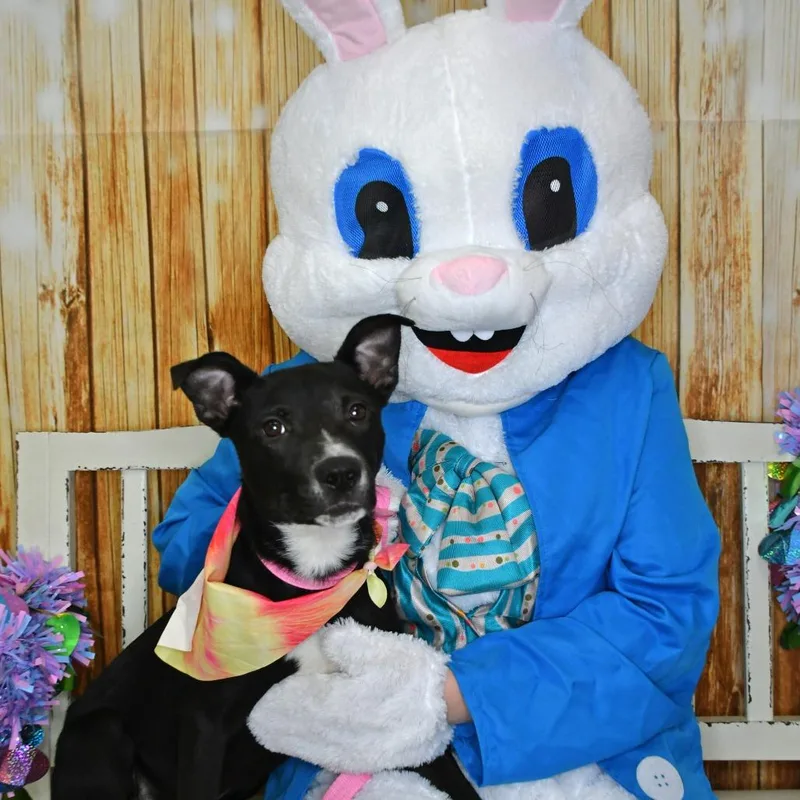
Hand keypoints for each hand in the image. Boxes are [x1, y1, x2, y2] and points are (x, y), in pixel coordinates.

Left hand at [247, 620, 452, 772]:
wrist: (443, 705)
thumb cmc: (410, 671)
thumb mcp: (378, 648)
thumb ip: (345, 644)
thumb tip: (322, 640)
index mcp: (340, 703)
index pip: (300, 703)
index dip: (280, 702)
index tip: (260, 703)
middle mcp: (341, 733)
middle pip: (302, 730)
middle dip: (280, 724)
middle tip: (259, 722)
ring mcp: (354, 750)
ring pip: (314, 747)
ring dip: (293, 739)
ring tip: (274, 733)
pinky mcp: (368, 757)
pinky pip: (331, 755)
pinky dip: (313, 749)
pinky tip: (309, 744)